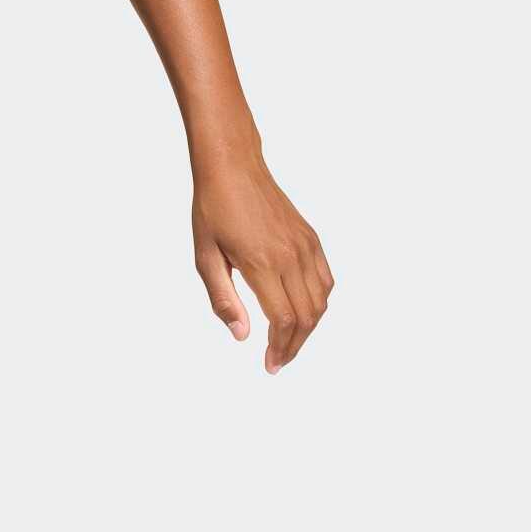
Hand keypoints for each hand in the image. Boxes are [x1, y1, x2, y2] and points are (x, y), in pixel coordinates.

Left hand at [192, 155, 333, 372]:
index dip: (279, 348)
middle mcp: (290, 255)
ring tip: (289, 342)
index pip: (282, 319)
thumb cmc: (213, 210)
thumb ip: (223, 299)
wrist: (233, 167)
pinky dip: (319, 303)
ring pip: (321, 300)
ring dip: (308, 328)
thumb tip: (242, 335)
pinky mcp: (310, 238)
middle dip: (294, 345)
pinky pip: (325, 279)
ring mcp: (304, 246)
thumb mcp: (205, 257)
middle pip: (306, 316)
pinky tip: (302, 313)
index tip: (269, 364)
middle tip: (278, 361)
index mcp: (262, 262)